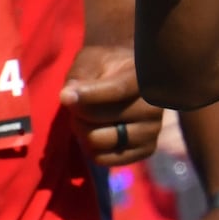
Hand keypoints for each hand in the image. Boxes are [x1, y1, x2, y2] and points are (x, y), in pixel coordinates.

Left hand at [62, 42, 159, 168]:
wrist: (128, 80)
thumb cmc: (107, 66)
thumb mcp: (92, 61)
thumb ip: (81, 76)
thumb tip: (68, 97)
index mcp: (145, 78)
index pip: (117, 90)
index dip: (89, 95)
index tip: (64, 97)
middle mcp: (154, 107)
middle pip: (100, 117)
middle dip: (79, 111)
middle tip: (76, 104)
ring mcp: (152, 131)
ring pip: (99, 140)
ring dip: (82, 130)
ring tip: (84, 118)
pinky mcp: (146, 150)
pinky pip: (103, 158)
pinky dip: (90, 148)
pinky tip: (95, 132)